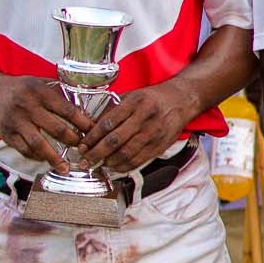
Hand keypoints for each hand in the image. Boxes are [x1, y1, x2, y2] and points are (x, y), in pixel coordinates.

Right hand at [0, 74, 93, 167]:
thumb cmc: (22, 89)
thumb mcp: (41, 83)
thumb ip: (60, 93)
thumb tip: (86, 106)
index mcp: (40, 92)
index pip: (67, 110)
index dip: (83, 123)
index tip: (95, 132)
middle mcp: (28, 107)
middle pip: (56, 128)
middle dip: (73, 141)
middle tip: (85, 149)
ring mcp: (16, 122)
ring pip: (38, 144)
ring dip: (54, 158)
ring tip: (65, 168)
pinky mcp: (7, 134)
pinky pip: (24, 150)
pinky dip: (37, 157)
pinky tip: (47, 161)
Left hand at [77, 83, 201, 173]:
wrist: (182, 101)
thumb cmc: (153, 98)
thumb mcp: (132, 95)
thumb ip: (113, 109)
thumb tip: (90, 125)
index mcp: (135, 103)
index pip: (108, 123)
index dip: (92, 137)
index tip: (81, 145)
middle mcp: (145, 118)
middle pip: (115, 140)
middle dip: (96, 153)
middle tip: (84, 160)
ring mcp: (154, 133)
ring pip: (127, 153)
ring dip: (109, 162)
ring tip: (98, 165)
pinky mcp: (160, 145)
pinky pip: (139, 160)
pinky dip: (124, 166)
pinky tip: (114, 167)